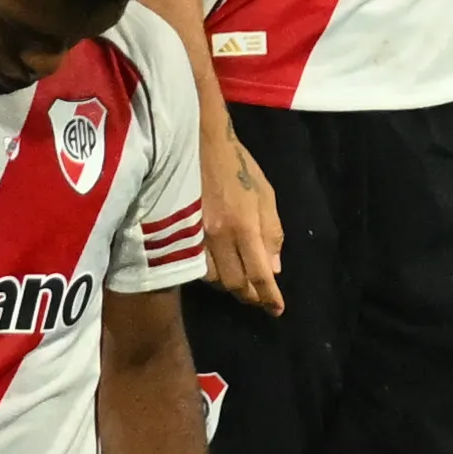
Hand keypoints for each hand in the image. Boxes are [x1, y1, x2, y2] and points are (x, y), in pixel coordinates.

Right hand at [196, 135, 284, 313]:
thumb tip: (274, 269)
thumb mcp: (265, 194)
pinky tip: (217, 268)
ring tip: (241, 283)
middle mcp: (218, 237)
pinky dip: (209, 273)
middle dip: (250, 295)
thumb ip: (272, 232)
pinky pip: (193, 265)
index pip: (258, 274)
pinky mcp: (175, 233)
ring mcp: (194, 236)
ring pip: (212, 279)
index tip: (277, 311)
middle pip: (234, 283)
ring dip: (229, 285)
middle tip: (259, 298)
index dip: (268, 297)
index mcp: (244, 225)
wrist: (196, 142)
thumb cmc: (237, 165)